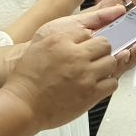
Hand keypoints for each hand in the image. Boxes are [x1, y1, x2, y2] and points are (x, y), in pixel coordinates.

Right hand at [9, 4, 135, 130]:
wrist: (23, 105)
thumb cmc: (27, 79)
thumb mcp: (39, 47)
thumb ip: (61, 38)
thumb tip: (83, 33)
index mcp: (60, 40)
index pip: (88, 30)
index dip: (87, 39)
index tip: (86, 46)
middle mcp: (74, 56)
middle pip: (104, 44)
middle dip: (100, 50)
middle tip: (93, 58)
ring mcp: (85, 75)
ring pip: (111, 62)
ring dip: (105, 66)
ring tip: (95, 71)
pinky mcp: (91, 93)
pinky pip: (112, 83)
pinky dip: (107, 83)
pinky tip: (96, 84)